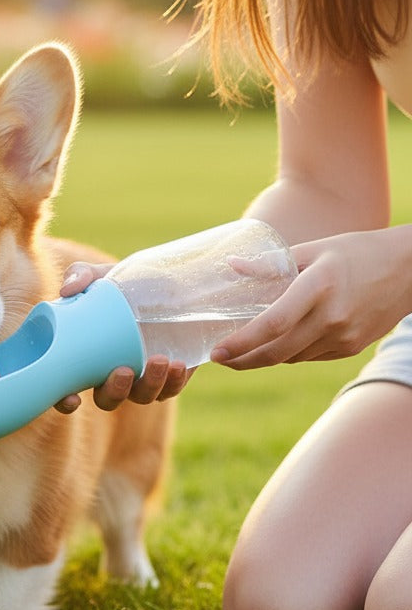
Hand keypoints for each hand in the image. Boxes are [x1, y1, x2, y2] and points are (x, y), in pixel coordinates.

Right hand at [54, 262, 191, 411]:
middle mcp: (111, 374)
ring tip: (160, 360)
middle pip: (107, 399)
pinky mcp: (169, 375)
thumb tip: (66, 290)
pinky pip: (171, 388)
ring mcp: (141, 377)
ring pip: (142, 396)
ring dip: (150, 385)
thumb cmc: (121, 283)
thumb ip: (80, 275)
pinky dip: (173, 382)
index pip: (66, 388)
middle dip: (115, 392)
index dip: (63, 400)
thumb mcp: (100, 276)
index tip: (72, 398)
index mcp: (85, 358)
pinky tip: (177, 365)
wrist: (163, 282)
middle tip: (125, 370)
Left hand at [211, 228, 411, 368]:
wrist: (410, 270)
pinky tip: (278, 343)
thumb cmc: (356, 251)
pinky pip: (310, 357)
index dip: (241, 342)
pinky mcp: (351, 348)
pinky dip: (289, 352)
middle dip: (243, 360)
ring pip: (292, 357)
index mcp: (318, 287)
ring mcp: (343, 336)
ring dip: (264, 357)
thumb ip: (270, 263)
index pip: (273, 324)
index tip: (217, 351)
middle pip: (277, 352)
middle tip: (219, 358)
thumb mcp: (313, 250)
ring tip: (243, 348)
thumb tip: (232, 266)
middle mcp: (332, 317)